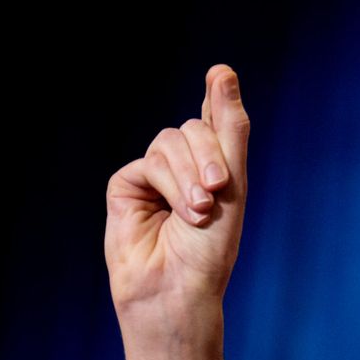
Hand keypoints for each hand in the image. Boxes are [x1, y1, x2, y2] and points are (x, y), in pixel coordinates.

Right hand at [105, 64, 248, 359]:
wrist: (180, 289)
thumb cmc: (212, 250)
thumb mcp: (232, 185)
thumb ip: (229, 128)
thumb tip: (222, 70)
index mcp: (216, 170)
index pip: (216, 124)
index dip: (218, 99)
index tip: (220, 72)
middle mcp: (187, 169)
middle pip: (194, 128)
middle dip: (210, 157)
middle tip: (218, 192)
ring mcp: (155, 177)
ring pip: (171, 142)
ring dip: (189, 176)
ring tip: (200, 212)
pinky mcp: (127, 186)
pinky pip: (148, 162)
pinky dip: (169, 183)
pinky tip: (180, 212)